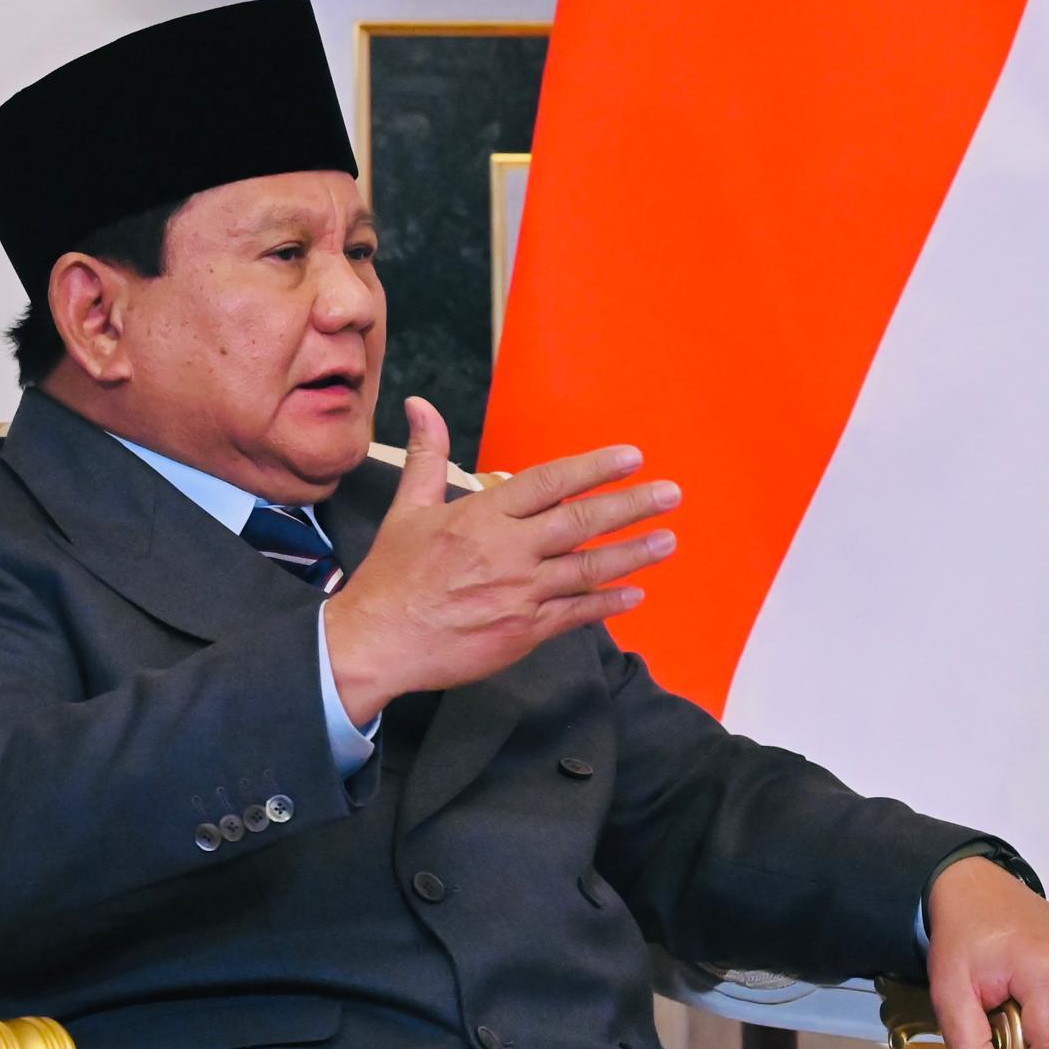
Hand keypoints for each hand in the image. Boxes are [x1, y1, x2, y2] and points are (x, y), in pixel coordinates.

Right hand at [321, 397, 680, 721]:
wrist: (377, 643)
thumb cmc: (393, 577)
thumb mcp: (408, 510)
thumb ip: (428, 457)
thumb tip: (422, 405)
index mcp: (481, 517)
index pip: (548, 483)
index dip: (593, 469)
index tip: (631, 457)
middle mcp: (507, 552)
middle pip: (580, 523)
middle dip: (630, 506)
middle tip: (670, 494)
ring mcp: (520, 593)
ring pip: (588, 569)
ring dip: (633, 554)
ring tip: (668, 540)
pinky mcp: (525, 631)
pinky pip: (577, 613)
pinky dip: (609, 604)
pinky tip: (637, 593)